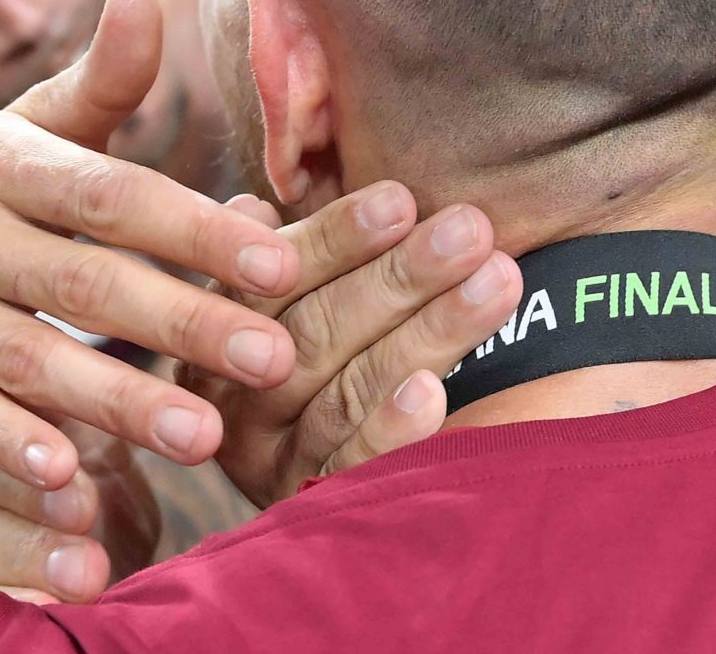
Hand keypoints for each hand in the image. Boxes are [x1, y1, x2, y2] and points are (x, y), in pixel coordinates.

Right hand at [0, 0, 302, 493]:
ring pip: (30, 357)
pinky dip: (13, 449)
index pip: (111, 195)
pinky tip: (75, 480)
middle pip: (82, 281)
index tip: (284, 264)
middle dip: (182, 322)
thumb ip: (102, 81)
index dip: (196, 229)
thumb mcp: (38, 129)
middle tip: (274, 360)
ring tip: (204, 436)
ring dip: (117, 400)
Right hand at [0, 426, 157, 603]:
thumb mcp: (109, 459)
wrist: (93, 582)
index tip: (74, 464)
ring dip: (21, 551)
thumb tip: (164, 412)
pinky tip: (42, 605)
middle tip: (86, 515)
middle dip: (28, 497)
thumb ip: (117, 426)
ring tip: (85, 573)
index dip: (29, 432)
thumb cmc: (104, 507)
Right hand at [179, 188, 522, 506]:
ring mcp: (275, 463)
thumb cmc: (320, 356)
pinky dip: (391, 427)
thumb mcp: (286, 307)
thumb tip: (255, 208)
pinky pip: (353, 466)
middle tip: (469, 228)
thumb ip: (275, 258)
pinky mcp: (316, 509)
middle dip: (399, 275)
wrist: (334, 516)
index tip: (401, 200)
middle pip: (315, 333)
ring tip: (496, 279)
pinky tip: (433, 389)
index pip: (273, 283)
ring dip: (428, 331)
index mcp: (219, 338)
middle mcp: (238, 403)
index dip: (336, 239)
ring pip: (347, 391)